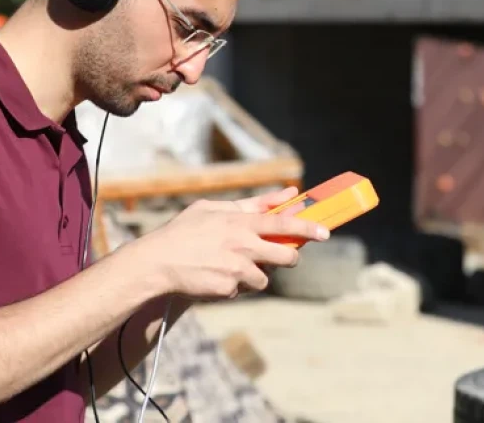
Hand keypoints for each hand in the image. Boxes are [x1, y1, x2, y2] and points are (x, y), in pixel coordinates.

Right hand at [124, 186, 328, 301]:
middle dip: (289, 257)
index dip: (307, 227)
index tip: (325, 232)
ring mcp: (236, 270)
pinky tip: (214, 277)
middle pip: (285, 256)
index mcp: (240, 223)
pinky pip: (240, 291)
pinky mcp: (228, 290)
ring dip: (253, 275)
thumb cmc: (184, 231)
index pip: (283, 223)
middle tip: (283, 256)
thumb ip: (251, 203)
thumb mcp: (213, 208)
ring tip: (229, 266)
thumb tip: (285, 193)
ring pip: (263, 278)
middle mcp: (243, 246)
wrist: (157, 263)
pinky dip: (233, 287)